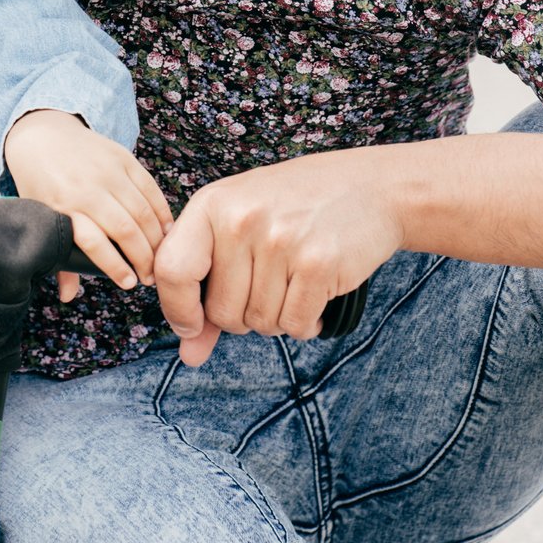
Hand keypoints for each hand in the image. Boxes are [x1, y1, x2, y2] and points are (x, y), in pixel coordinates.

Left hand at [3, 109, 172, 298]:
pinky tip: (167, 231)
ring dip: (156, 240)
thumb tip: (67, 297)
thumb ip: (58, 255)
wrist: (42, 135)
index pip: (94, 243)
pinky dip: (162, 212)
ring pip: (142, 211)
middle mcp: (86, 188)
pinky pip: (150, 189)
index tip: (128, 283)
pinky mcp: (122, 158)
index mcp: (62, 207)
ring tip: (161, 260)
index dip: (115, 266)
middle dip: (143, 259)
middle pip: (124, 230)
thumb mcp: (40, 217)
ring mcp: (106, 171)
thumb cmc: (39, 183)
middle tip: (150, 278)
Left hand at [156, 153, 401, 367]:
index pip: (172, 270)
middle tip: (267, 289)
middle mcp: (241, 220)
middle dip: (243, 317)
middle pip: (222, 311)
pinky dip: (305, 323)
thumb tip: (190, 355)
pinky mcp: (319, 263)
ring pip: (260, 323)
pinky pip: (295, 325)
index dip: (177, 309)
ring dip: (277, 318)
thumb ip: (206, 288)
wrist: (370, 187)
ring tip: (293, 283)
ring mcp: (280, 241)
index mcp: (211, 204)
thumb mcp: (239, 228)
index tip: (193, 324)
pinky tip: (315, 296)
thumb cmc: (293, 209)